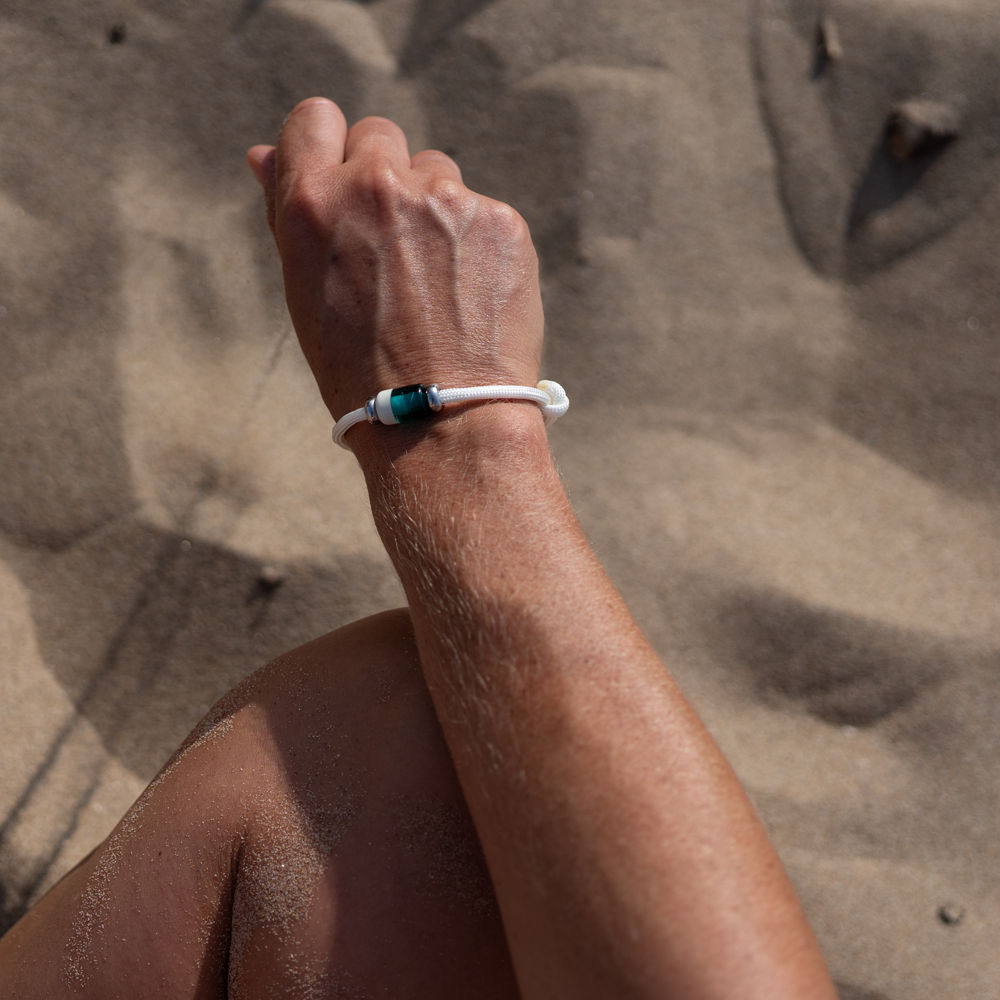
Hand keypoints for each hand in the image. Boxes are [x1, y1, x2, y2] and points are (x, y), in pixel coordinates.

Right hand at [247, 98, 543, 424]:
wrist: (443, 422)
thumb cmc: (360, 369)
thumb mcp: (303, 292)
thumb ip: (288, 213)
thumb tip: (264, 153)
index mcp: (313, 201)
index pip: (314, 118)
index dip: (329, 148)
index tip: (342, 184)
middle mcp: (377, 186)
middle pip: (380, 137)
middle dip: (385, 180)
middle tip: (393, 249)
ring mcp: (445, 199)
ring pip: (437, 174)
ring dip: (433, 211)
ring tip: (435, 284)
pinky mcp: (499, 220)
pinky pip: (481, 211)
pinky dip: (477, 244)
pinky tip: (472, 296)